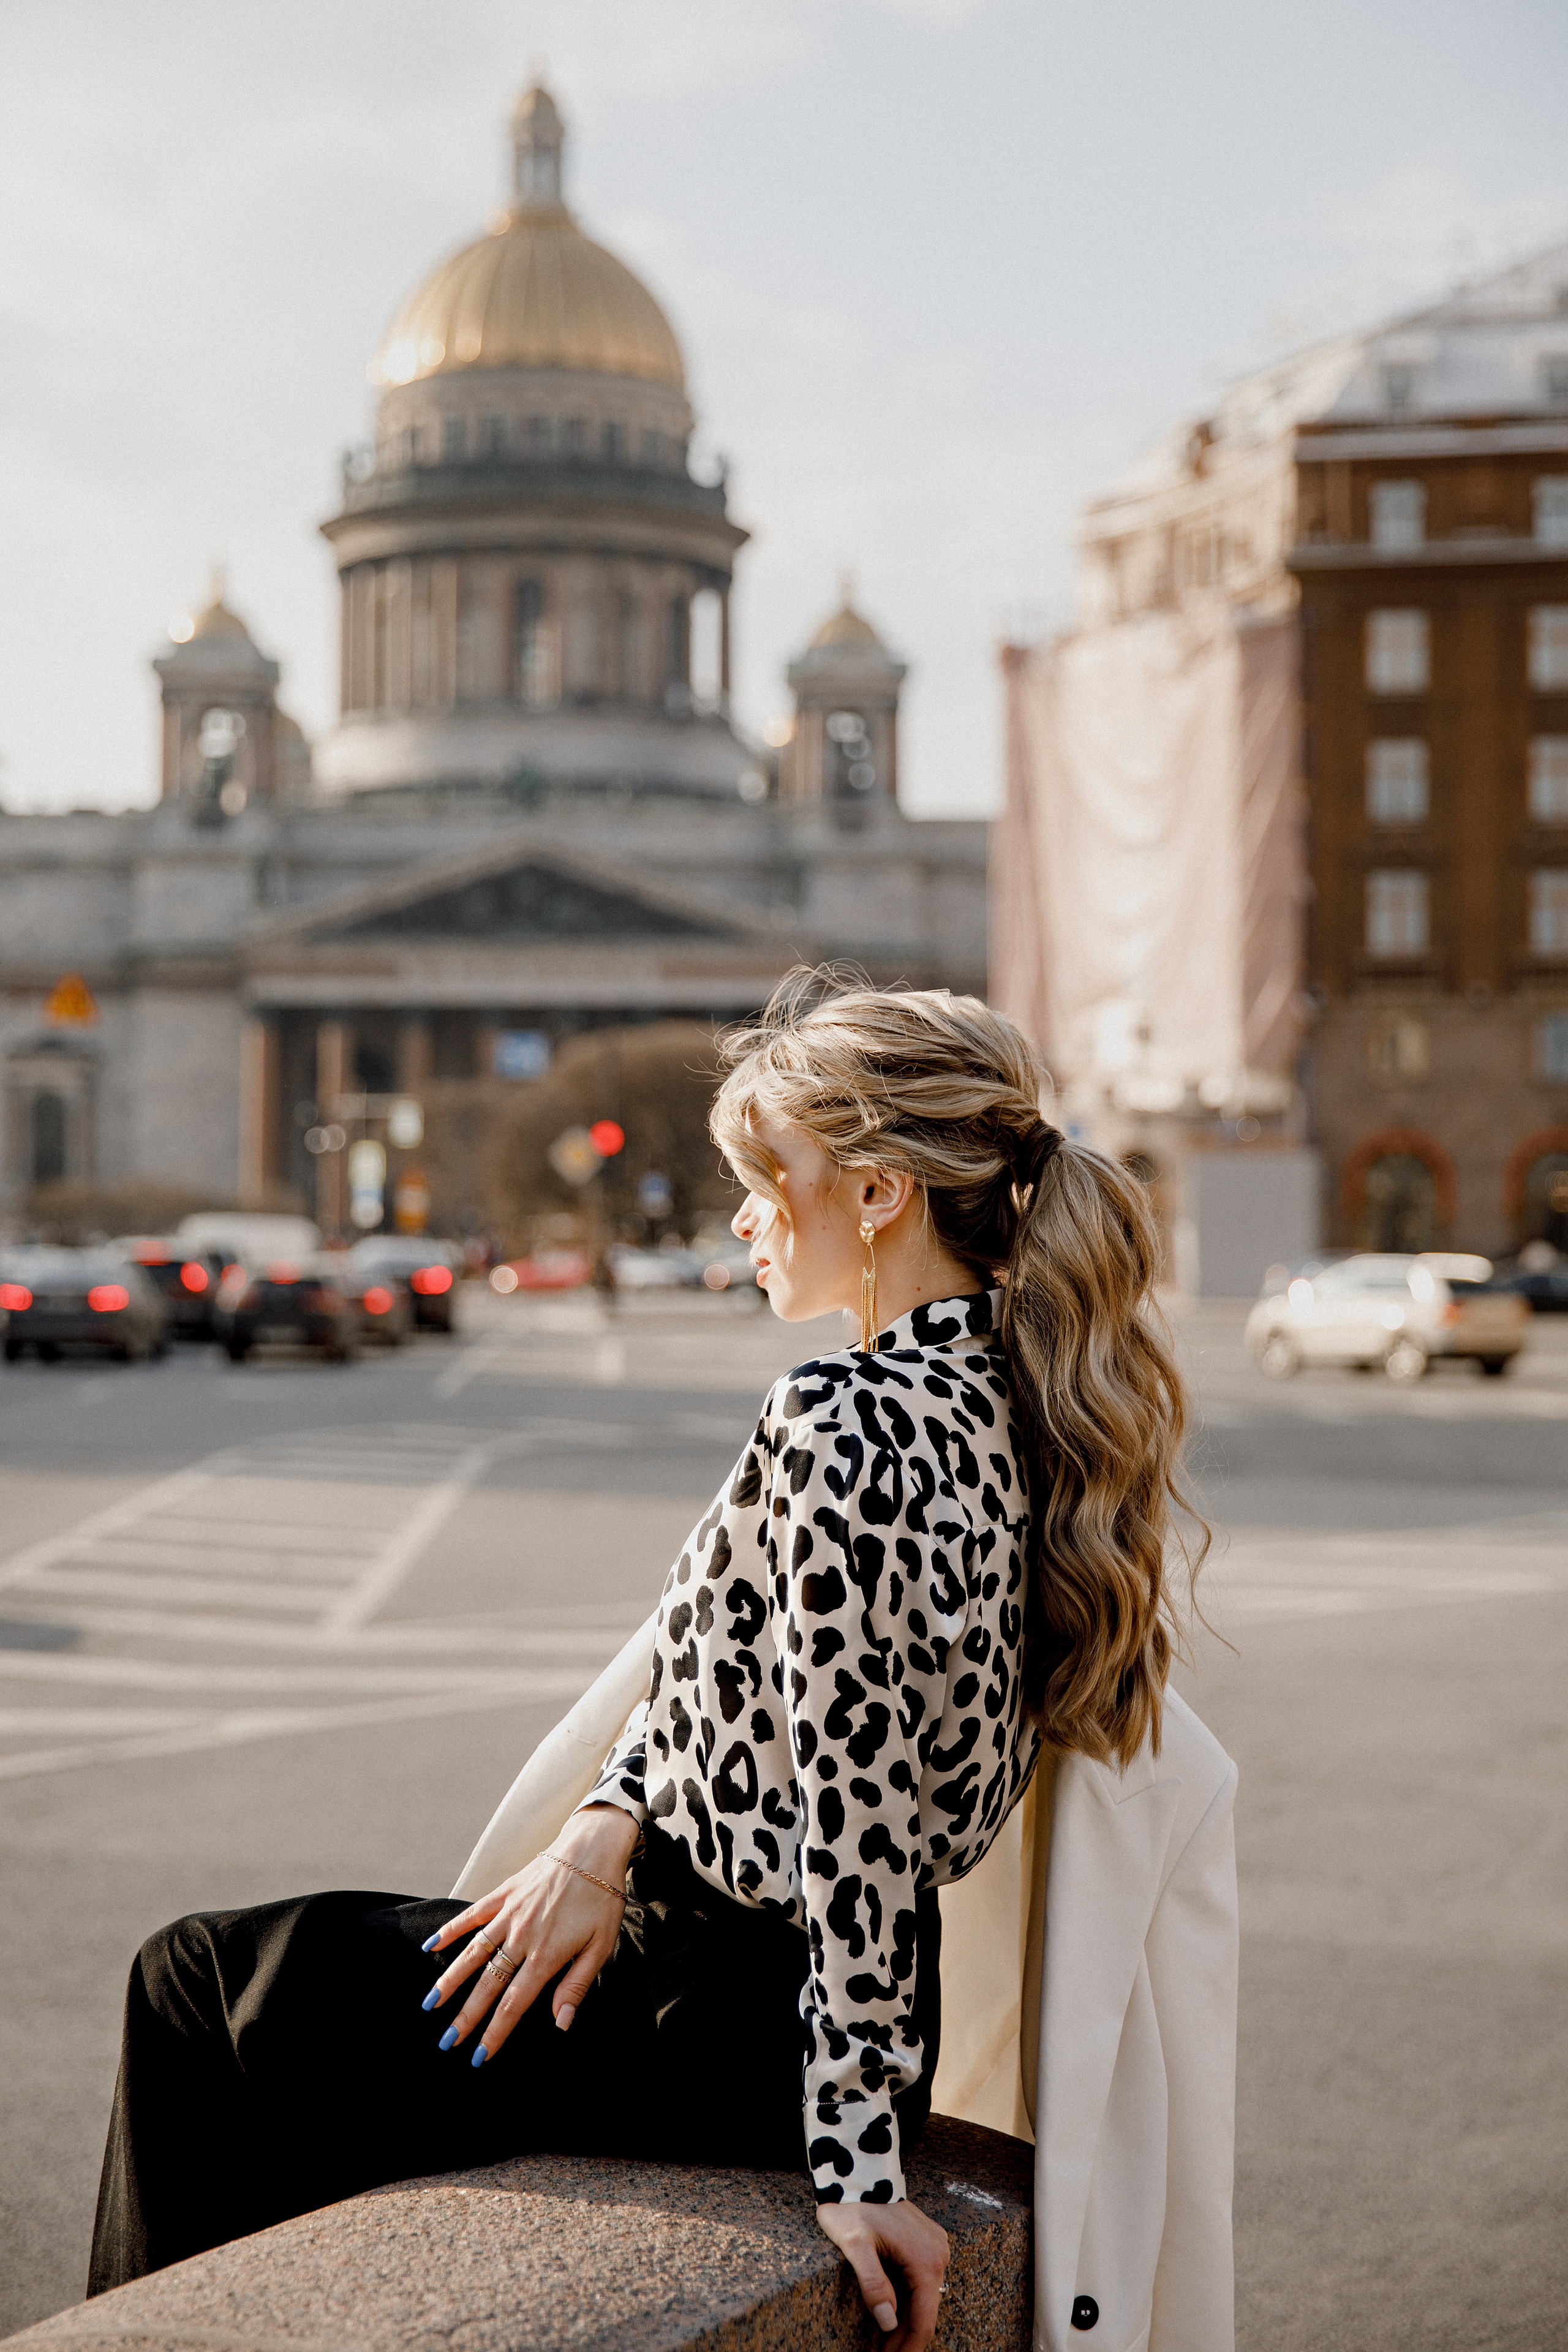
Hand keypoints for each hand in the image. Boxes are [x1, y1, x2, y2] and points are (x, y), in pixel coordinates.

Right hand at [420, 1805, 639, 2062]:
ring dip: (449, 1980)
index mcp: (546, 1956)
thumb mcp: (601, 1946)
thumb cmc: (601, 1900)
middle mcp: (522, 1938)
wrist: (593, 1848)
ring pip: (472, 1953)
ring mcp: (509, 1914)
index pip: (514, 2004)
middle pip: (488, 1985)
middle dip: (465, 2017)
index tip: (477, 2056)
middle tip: (445, 2043)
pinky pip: (472, 1915)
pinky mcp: (503, 1893)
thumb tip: (560, 2023)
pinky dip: (451, 1931)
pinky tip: (430, 1946)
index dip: (494, 2033)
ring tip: (430, 2004)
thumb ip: (576, 1985)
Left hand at [816, 2197, 949, 2351]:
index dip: (907, 2349)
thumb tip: (888, 2322)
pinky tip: (891, 2312)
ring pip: (924, 2298)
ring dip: (906, 2322)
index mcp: (926, 2260)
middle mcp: (938, 2254)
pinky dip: (909, 2300)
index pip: (923, 2322)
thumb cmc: (853, 2206)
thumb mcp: (855, 2245)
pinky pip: (922, 2281)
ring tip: (884, 2343)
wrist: (859, 2171)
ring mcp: (936, 2246)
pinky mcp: (928, 2242)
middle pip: (925, 2313)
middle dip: (904, 2339)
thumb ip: (873, 2283)